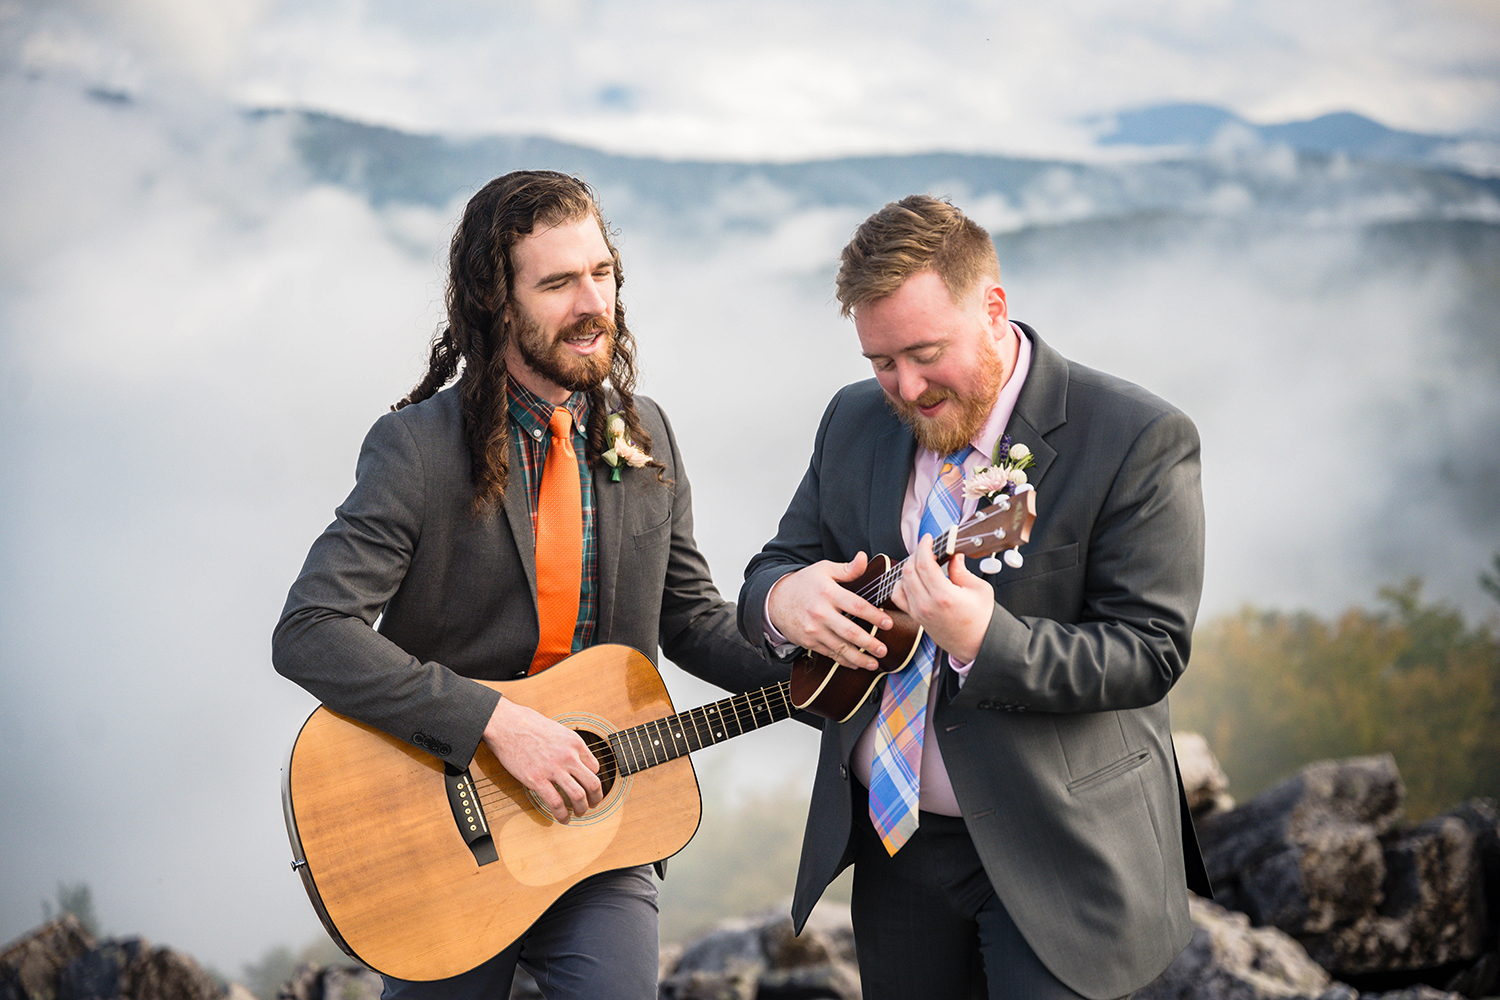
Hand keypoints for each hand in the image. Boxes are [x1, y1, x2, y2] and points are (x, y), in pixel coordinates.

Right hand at [481, 696, 601, 822]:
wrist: (506, 724)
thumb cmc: (527, 724)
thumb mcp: (557, 730)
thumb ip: (567, 746)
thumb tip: (572, 759)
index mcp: (574, 742)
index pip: (595, 767)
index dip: (592, 779)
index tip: (587, 785)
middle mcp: (568, 756)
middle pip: (593, 783)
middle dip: (596, 798)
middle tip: (592, 804)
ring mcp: (553, 769)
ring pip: (578, 796)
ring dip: (582, 809)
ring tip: (579, 813)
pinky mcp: (537, 779)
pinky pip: (556, 803)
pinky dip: (562, 815)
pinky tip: (562, 818)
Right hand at [767, 553, 892, 670]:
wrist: (775, 599)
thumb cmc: (804, 584)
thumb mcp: (824, 569)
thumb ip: (847, 568)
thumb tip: (863, 558)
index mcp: (828, 593)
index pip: (856, 606)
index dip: (874, 616)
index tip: (888, 623)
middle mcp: (821, 613)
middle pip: (850, 631)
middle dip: (869, 643)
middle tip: (883, 650)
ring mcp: (814, 630)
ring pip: (840, 647)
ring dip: (859, 658)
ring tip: (874, 664)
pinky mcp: (809, 642)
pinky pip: (829, 654)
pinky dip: (844, 661)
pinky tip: (856, 664)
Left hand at [891, 541, 993, 663]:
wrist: (978, 645)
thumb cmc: (982, 620)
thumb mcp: (979, 589)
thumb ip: (962, 570)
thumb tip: (953, 556)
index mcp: (944, 596)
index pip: (924, 563)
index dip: (924, 546)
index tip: (928, 539)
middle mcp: (927, 605)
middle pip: (909, 570)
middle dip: (917, 554)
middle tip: (928, 548)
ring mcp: (918, 612)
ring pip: (901, 582)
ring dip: (909, 568)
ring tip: (923, 563)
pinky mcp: (916, 617)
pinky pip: (899, 597)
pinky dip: (902, 584)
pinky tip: (913, 579)